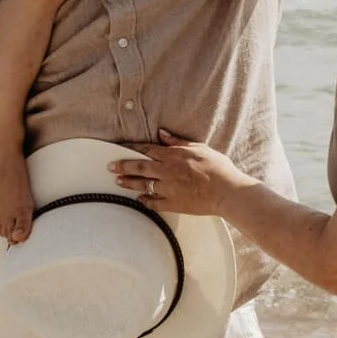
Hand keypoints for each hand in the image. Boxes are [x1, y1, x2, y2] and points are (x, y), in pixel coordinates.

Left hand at [110, 130, 251, 217]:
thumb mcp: (200, 148)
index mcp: (173, 155)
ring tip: (118, 182)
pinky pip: (154, 203)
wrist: (226, 191)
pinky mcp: (173, 204)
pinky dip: (145, 201)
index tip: (121, 147)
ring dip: (129, 182)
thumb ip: (178, 141)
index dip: (132, 148)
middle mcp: (167, 171)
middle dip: (122, 166)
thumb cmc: (218, 167)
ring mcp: (168, 189)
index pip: (147, 149)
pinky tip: (139, 200)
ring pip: (143, 185)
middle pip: (139, 167)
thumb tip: (162, 133)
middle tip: (110, 167)